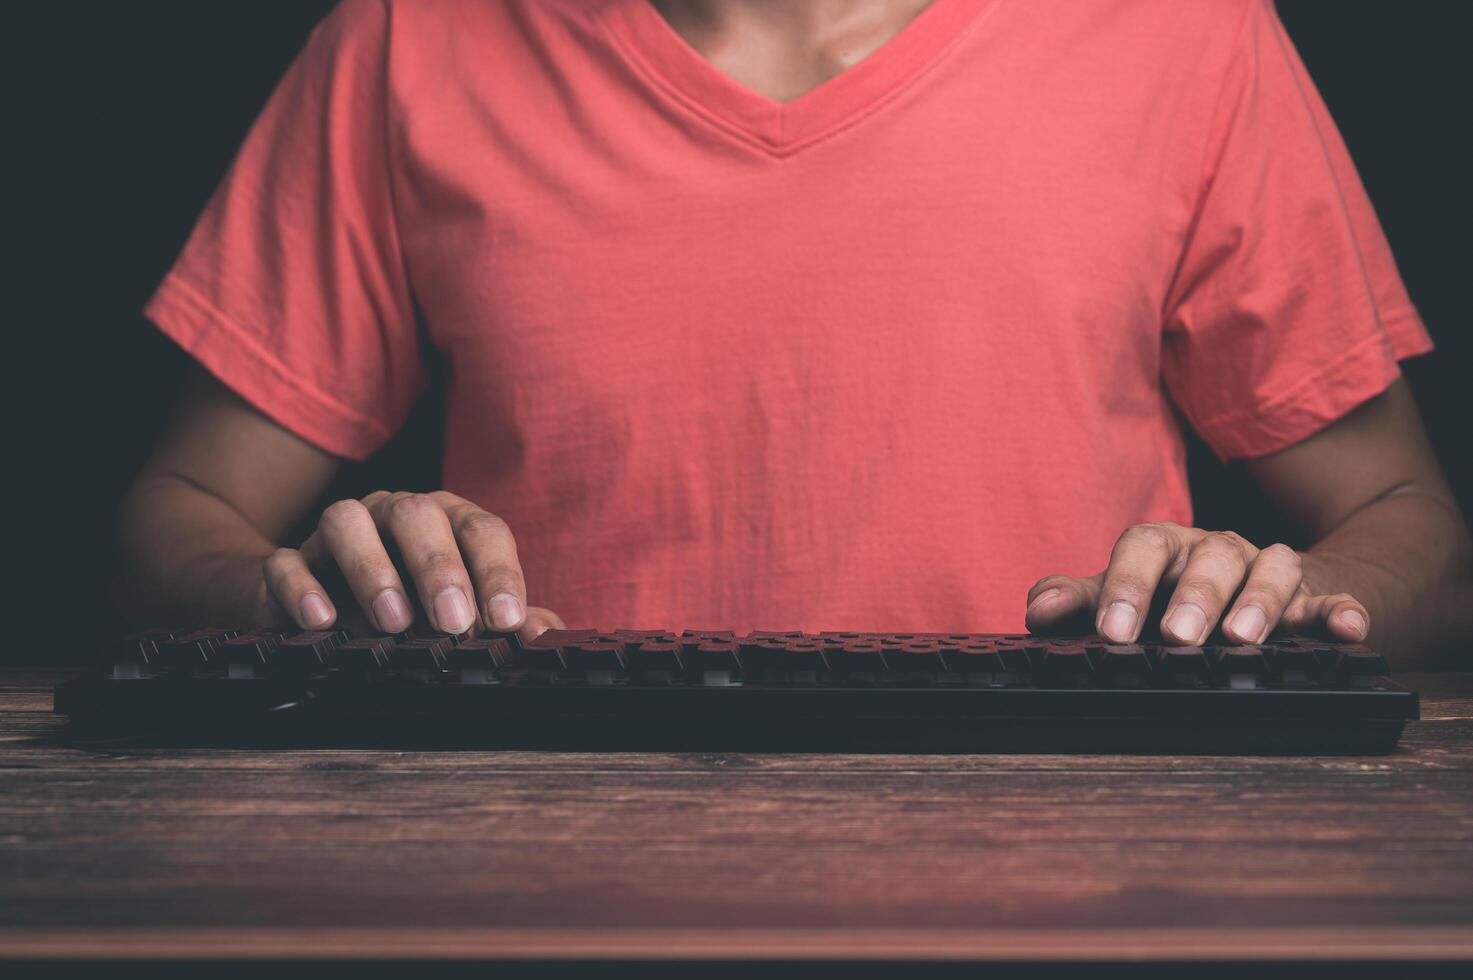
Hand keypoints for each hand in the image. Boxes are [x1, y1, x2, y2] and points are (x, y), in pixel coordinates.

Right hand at [257, 490, 562, 640]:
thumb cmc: (413, 606)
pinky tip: (323, 620)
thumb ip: (505, 621)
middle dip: (439, 568)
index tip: (507, 620)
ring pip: (347, 520)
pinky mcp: (290, 562)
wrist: (322, 606)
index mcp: (447, 522)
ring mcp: (339, 534)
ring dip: (371, 568)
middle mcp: (394, 515)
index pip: (482, 530)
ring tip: (393, 621)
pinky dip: (303, 587)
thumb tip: (544, 635)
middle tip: (454, 623)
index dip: (498, 572)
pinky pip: (286, 561)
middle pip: (418, 516)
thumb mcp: (465, 613)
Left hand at [1025, 522, 1369, 644]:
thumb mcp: (1121, 595)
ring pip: (1271, 568)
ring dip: (1259, 601)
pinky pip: (1332, 599)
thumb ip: (1080, 600)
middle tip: (1178, 637)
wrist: (1241, 588)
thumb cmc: (1169, 594)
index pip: (1144, 548)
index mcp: (1166, 546)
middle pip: (1209, 559)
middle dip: (1194, 597)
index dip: (1127, 587)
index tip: (1113, 632)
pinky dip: (1341, 610)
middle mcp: (1217, 550)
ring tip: (1243, 638)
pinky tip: (1348, 628)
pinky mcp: (1312, 598)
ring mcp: (1267, 571)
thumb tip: (1038, 610)